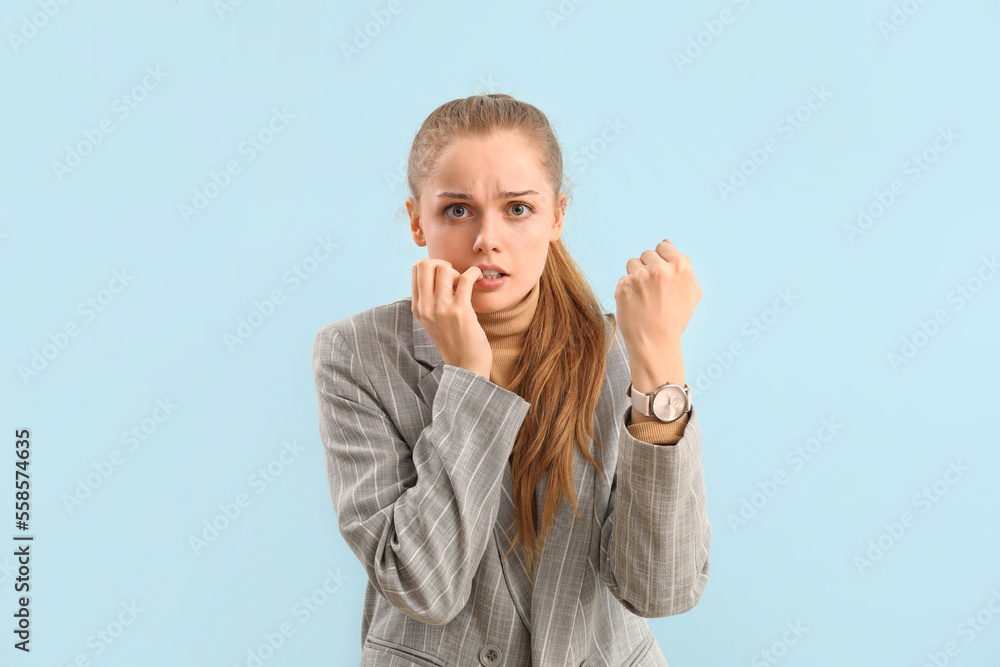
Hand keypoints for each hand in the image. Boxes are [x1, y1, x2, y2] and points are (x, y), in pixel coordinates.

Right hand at [412, 259, 492, 378]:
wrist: (466, 366)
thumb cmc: (454, 341)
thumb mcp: (432, 321)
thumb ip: (430, 300)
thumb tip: (439, 272)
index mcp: (417, 308)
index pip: (416, 269)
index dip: (433, 267)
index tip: (445, 280)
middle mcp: (426, 307)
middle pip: (425, 263)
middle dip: (442, 264)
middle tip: (454, 278)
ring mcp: (441, 309)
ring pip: (444, 268)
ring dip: (458, 271)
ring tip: (465, 284)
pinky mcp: (460, 311)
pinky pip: (466, 278)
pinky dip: (474, 272)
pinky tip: (478, 277)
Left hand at [614, 239, 701, 359]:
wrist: (655, 343)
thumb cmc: (675, 317)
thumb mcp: (690, 291)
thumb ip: (682, 264)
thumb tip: (666, 241)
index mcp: (681, 266)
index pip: (664, 247)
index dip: (662, 262)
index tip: (662, 279)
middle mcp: (661, 268)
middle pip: (647, 254)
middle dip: (648, 269)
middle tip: (653, 291)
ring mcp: (641, 276)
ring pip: (633, 263)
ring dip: (635, 276)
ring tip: (643, 297)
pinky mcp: (624, 285)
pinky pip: (623, 278)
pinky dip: (626, 289)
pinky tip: (635, 304)